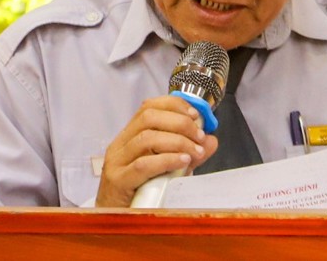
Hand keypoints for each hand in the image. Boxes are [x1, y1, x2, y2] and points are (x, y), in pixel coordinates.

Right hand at [95, 95, 218, 206]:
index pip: (149, 106)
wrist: (116, 221)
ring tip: (195, 152)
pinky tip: (183, 162)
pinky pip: (143, 164)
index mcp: (129, 136)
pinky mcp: (118, 181)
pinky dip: (167, 160)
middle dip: (180, 123)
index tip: (196, 115)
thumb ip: (188, 153)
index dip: (175, 105)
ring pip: (147, 138)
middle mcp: (120, 145)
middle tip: (200, 136)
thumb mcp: (168, 168)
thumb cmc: (140, 192)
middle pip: (149, 118)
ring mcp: (116, 162)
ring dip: (178, 142)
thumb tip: (211, 141)